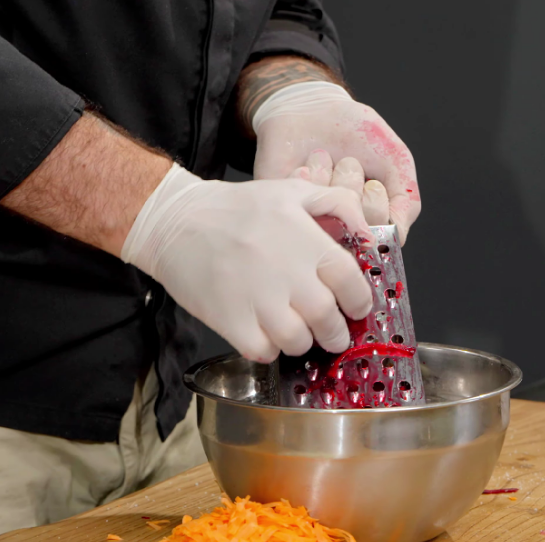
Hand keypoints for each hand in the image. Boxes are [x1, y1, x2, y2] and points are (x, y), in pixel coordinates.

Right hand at [122, 165, 373, 361]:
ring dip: (300, 341)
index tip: (355, 308)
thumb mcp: (291, 192)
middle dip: (335, 332)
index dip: (360, 302)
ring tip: (293, 330)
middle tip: (331, 331)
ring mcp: (256, 300)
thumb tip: (368, 236)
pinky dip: (267, 349)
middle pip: (328, 321)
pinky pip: (263, 352)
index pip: (352, 284)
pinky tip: (262, 333)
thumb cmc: (235, 208)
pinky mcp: (229, 320)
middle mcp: (286, 273)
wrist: (176, 222)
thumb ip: (338, 204)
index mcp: (306, 242)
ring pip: (297, 342)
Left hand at [252, 81, 419, 243]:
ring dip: (329, 179)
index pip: (375, 240)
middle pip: (348, 230)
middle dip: (352, 190)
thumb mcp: (396, 160)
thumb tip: (397, 237)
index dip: (375, 210)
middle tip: (349, 163)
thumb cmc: (359, 134)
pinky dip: (305, 179)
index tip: (374, 183)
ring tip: (325, 157)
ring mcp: (305, 216)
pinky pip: (293, 206)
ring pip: (322, 216)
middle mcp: (334, 224)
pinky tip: (304, 164)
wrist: (313, 109)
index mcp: (364, 222)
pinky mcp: (279, 205)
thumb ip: (407, 199)